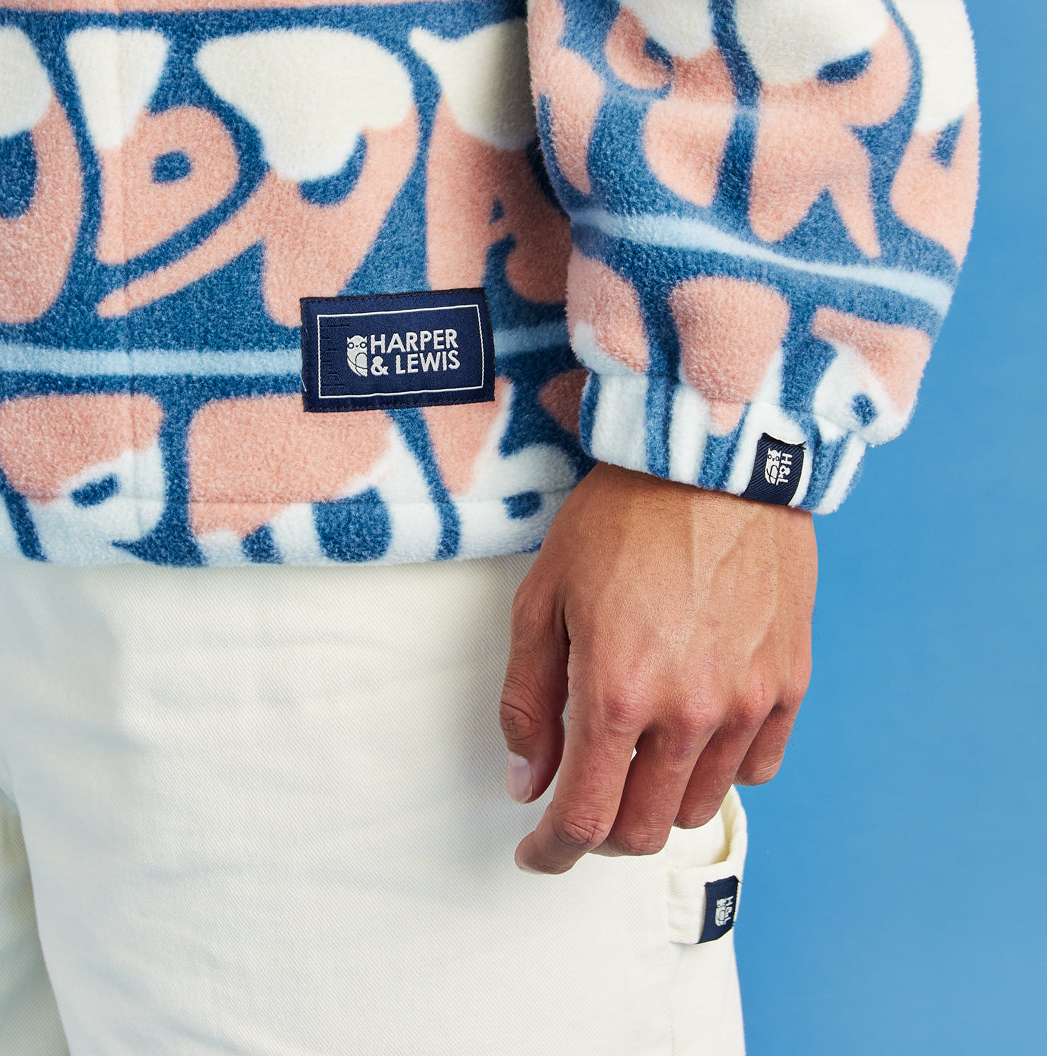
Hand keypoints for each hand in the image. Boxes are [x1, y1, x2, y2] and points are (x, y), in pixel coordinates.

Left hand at [499, 462, 816, 872]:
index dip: (552, 852)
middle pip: (642, 829)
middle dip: (600, 831)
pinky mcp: (788, 683)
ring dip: (657, 800)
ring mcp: (747, 702)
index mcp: (616, 694)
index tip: (538, 854)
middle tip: (582, 796)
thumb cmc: (622, 518)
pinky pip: (756, 768)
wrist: (713, 461)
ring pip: (698, 806)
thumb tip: (527, 781)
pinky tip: (695, 733)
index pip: (584, 820)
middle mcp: (689, 714)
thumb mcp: (545, 596)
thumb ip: (529, 699)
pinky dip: (719, 770)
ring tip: (637, 754)